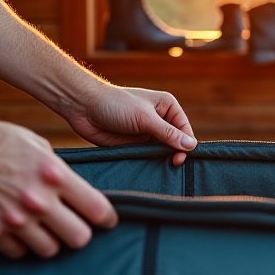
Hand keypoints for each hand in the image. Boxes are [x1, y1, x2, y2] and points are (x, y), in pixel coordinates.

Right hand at [0, 119, 116, 258]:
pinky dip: (22, 244)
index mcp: (54, 174)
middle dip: (80, 233)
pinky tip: (19, 230)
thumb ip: (59, 169)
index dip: (108, 218)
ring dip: (51, 241)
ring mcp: (14, 219)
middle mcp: (37, 200)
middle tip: (74, 226)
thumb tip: (77, 190)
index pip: (97, 209)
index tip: (107, 221)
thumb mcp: (36, 145)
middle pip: (79, 238)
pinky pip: (19, 252)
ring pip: (50, 250)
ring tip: (44, 228)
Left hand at [64, 82, 196, 165]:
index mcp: (167, 107)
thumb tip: (191, 145)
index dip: (185, 144)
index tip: (180, 157)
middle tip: (173, 164)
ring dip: (162, 160)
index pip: (185, 130)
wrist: (84, 108)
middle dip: (175, 153)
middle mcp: (160, 120)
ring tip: (163, 168)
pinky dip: (150, 163)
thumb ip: (167, 133)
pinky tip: (151, 170)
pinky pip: (148, 157)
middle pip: (176, 142)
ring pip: (162, 152)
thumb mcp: (144, 118)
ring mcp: (147, 134)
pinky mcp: (135, 145)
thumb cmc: (115, 105)